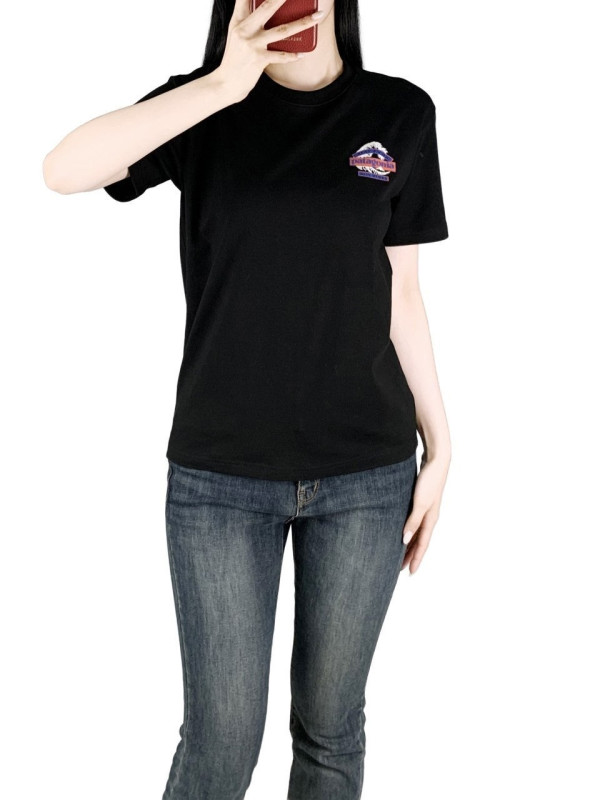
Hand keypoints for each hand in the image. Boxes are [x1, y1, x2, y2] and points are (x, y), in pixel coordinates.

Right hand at [214, 0, 323, 101]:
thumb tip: (264, 7)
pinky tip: (302, 53)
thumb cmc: (234, 59)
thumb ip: (247, 18)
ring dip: (302, 22)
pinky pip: (280, 56)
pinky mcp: (259, 60)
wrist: (226, 83)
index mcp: (238, 20)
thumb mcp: (236, 34)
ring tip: (316, 16)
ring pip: (282, 30)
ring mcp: (252, 44)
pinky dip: (292, 55)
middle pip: (268, 6)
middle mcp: (245, 29)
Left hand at [402, 453, 449, 574]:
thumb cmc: (429, 481)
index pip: (422, 545)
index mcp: (430, 520)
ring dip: (409, 544)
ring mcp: (426, 509)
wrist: (437, 461)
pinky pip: (414, 521)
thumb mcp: (420, 503)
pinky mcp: (421, 501)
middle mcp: (429, 517)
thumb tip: (404, 540)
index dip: (416, 559)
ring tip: (399, 554)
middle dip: (410, 555)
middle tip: (399, 568)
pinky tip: (402, 531)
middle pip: (419, 541)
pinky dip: (409, 530)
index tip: (409, 573)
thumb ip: (413, 522)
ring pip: (416, 532)